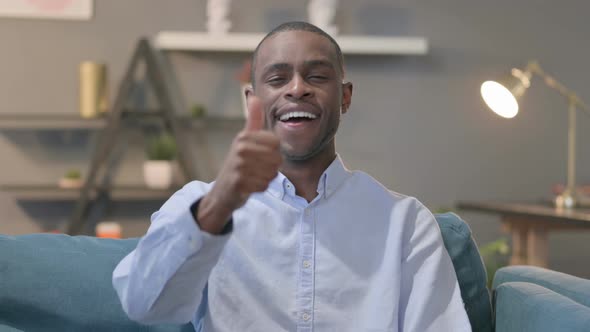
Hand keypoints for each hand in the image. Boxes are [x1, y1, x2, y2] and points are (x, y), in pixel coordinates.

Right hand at [196, 96, 281, 232]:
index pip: (276, 143)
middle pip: (277, 158)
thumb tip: (254, 94)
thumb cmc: (237, 164)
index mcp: (243, 137)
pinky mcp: (239, 183)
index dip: (273, 152)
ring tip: (252, 177)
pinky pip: (264, 185)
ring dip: (265, 178)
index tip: (260, 156)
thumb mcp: (244, 139)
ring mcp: (239, 166)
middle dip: (271, 167)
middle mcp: (240, 149)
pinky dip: (259, 188)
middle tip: (256, 169)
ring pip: (272, 173)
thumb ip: (252, 118)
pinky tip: (249, 186)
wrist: (222, 192)